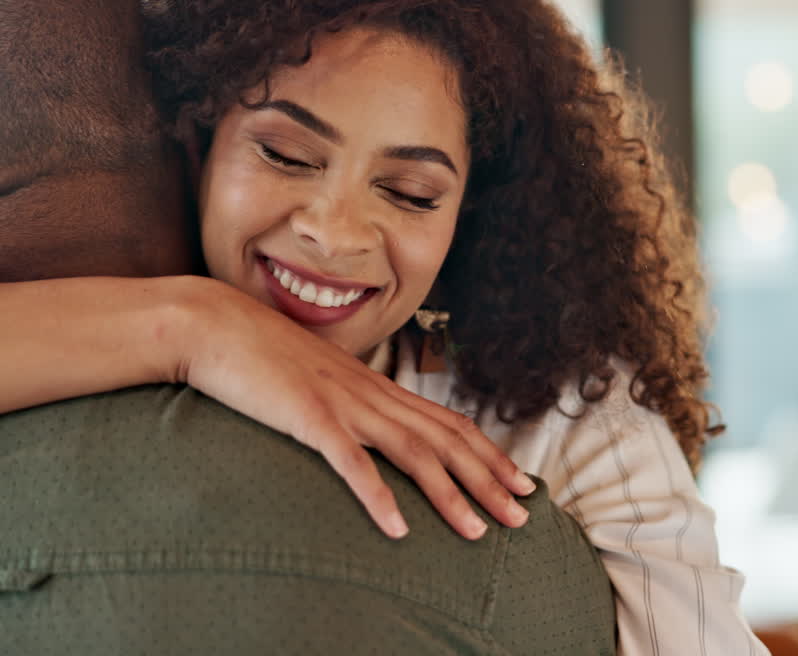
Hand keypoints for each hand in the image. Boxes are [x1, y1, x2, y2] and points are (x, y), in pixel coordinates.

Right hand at [172, 277, 534, 539]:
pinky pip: (351, 463)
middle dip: (489, 480)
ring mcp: (344, 405)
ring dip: (450, 495)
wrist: (216, 325)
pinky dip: (378, 497)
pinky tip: (399, 529)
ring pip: (414, 453)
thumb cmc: (263, 358)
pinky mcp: (309, 418)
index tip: (521, 483)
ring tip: (478, 532)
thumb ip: (349, 405)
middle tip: (523, 517)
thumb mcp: (319, 382)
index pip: (449, 423)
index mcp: (377, 387)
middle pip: (446, 441)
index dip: (490, 454)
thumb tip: (370, 431)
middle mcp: (372, 394)